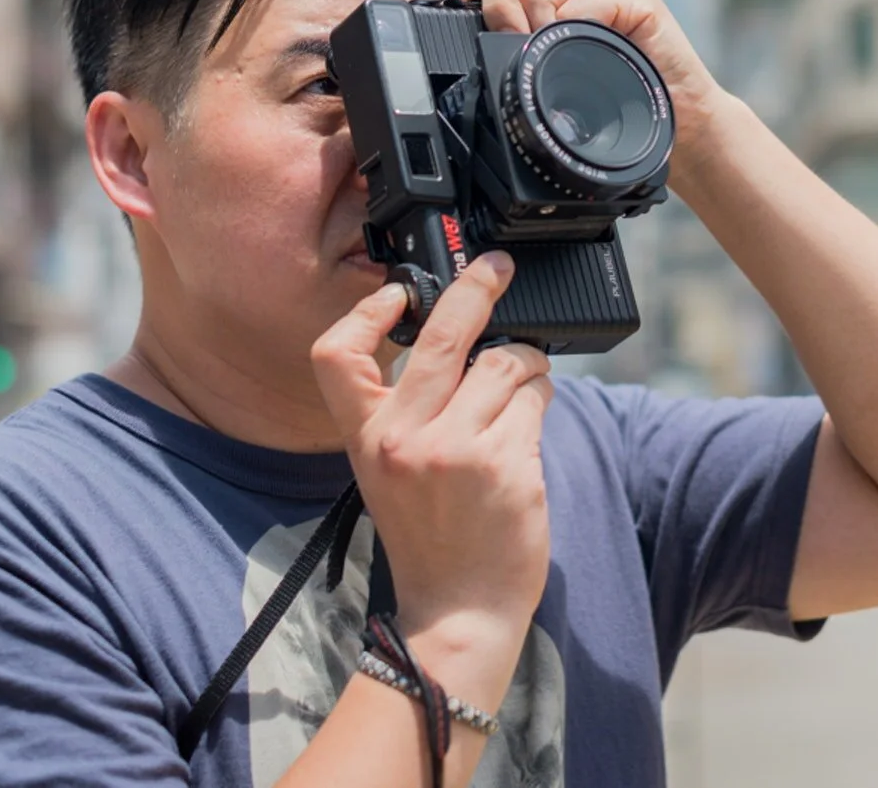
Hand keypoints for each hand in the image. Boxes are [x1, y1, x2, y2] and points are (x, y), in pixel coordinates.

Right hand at [309, 251, 552, 709]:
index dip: (364, 313)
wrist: (459, 610)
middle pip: (442, 334)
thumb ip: (407, 411)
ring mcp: (457, 448)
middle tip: (496, 268)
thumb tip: (455, 339)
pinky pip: (534, 397)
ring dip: (524, 363)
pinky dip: (541, 396)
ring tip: (521, 385)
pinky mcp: (506, 461)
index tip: (397, 293)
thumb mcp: (388, 471)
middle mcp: (405, 437)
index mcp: (367, 437)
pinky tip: (530, 418)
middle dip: (477, 288)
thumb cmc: (430, 538)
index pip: (337, 356)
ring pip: (505, 361)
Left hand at [453, 0, 727, 153]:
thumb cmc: (614, 98)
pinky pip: (582, 7)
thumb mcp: (550, 67)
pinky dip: (576, 36)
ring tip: (560, 64)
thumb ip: (517, 41)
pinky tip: (592, 55)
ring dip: (538, 34)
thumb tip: (471, 34)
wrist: (680, 121)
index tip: (481, 27)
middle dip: (496, 8)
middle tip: (516, 47)